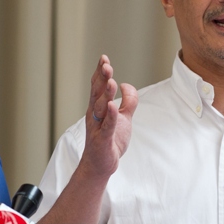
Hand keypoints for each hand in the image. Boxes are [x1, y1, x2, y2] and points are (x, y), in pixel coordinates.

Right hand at [81, 55, 137, 178]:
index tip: (104, 58)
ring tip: (111, 80)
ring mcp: (98, 127)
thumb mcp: (124, 118)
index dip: (100, 73)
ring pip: (101, 107)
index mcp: (98, 108)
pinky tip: (113, 105)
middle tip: (106, 64)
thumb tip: (127, 84)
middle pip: (97, 93)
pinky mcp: (103, 139)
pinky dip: (110, 115)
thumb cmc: (110, 140)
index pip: (98, 87)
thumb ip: (128, 101)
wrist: (102, 164)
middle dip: (101, 78)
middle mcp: (95, 115)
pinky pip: (107, 126)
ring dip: (105, 94)